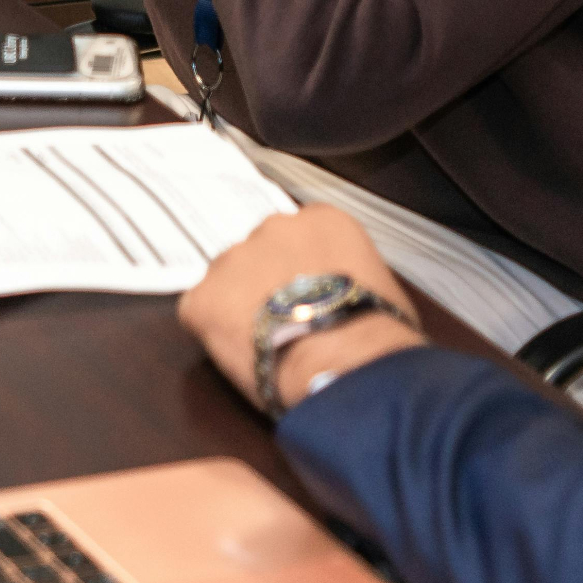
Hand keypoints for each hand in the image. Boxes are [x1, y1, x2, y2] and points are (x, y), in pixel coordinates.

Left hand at [178, 208, 425, 414]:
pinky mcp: (202, 298)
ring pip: (227, 280)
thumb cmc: (375, 334)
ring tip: (265, 342)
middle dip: (266, 282)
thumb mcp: (383, 288)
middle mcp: (272, 228)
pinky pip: (200, 312)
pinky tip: (242, 355)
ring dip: (239, 305)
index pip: (301, 237)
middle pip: (260, 252)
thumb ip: (350, 276)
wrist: (344, 361)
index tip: (307, 296)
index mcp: (322, 221)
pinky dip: (213, 333)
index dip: (302, 270)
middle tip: (284, 321)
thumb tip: (346, 298)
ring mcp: (232, 259)